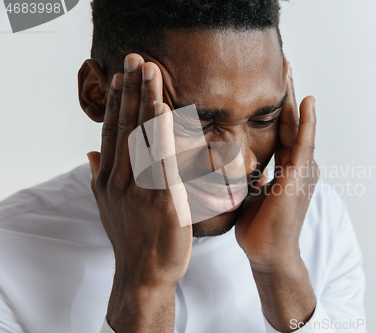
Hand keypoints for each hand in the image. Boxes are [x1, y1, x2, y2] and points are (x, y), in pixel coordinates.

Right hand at [87, 53, 191, 331]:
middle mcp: (120, 178)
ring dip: (145, 100)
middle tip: (137, 57)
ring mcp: (139, 188)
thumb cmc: (131, 237)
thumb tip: (90, 153)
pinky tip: (162, 110)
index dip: (117, 102)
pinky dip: (160, 133)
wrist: (144, 273)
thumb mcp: (108, 206)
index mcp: (109, 177)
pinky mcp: (161, 199)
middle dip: (132, 90)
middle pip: (125, 125)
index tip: (122, 75)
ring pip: (141, 136)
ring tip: (149, 70)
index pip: (112, 131)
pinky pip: (161, 161)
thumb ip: (99, 176)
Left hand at [235, 60, 318, 271]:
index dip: (277, 105)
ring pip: (299, 127)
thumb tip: (242, 164)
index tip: (269, 83)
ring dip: (295, 98)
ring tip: (292, 71)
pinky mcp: (300, 178)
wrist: (268, 253)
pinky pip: (304, 145)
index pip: (281, 129)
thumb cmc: (260, 227)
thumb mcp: (253, 193)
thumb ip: (253, 175)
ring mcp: (302, 170)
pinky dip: (307, 123)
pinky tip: (307, 102)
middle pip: (291, 122)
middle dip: (286, 93)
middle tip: (283, 64)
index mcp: (287, 168)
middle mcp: (298, 165)